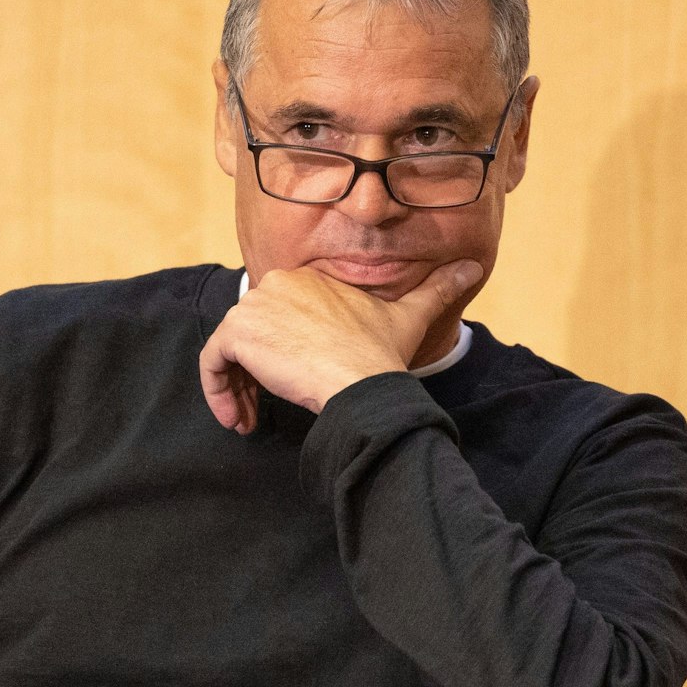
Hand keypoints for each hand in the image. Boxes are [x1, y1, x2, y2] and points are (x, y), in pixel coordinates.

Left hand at [199, 258, 483, 433]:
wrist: (362, 382)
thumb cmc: (382, 355)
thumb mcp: (410, 318)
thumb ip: (437, 290)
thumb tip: (474, 267)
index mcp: (308, 278)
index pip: (277, 315)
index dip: (277, 353)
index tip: (290, 384)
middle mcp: (276, 283)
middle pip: (251, 332)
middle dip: (253, 373)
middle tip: (263, 409)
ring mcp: (254, 306)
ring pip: (230, 349)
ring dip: (236, 387)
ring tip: (249, 419)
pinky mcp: (238, 333)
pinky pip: (212, 362)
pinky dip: (218, 391)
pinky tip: (239, 419)